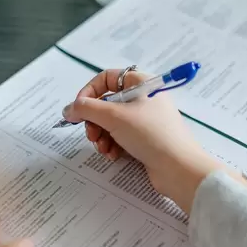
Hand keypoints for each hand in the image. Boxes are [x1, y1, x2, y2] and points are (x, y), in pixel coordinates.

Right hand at [62, 69, 226, 212]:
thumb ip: (86, 109)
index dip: (89, 93)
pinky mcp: (147, 139)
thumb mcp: (113, 116)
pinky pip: (122, 137)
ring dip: (102, 136)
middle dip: (94, 121)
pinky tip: (114, 155)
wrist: (179, 168)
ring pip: (112, 123)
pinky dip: (113, 145)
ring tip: (104, 148)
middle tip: (91, 135)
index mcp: (141, 83)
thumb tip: (68, 109)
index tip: (78, 110)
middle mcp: (144, 98)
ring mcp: (146, 120)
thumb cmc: (150, 134)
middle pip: (106, 103)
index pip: (107, 78)